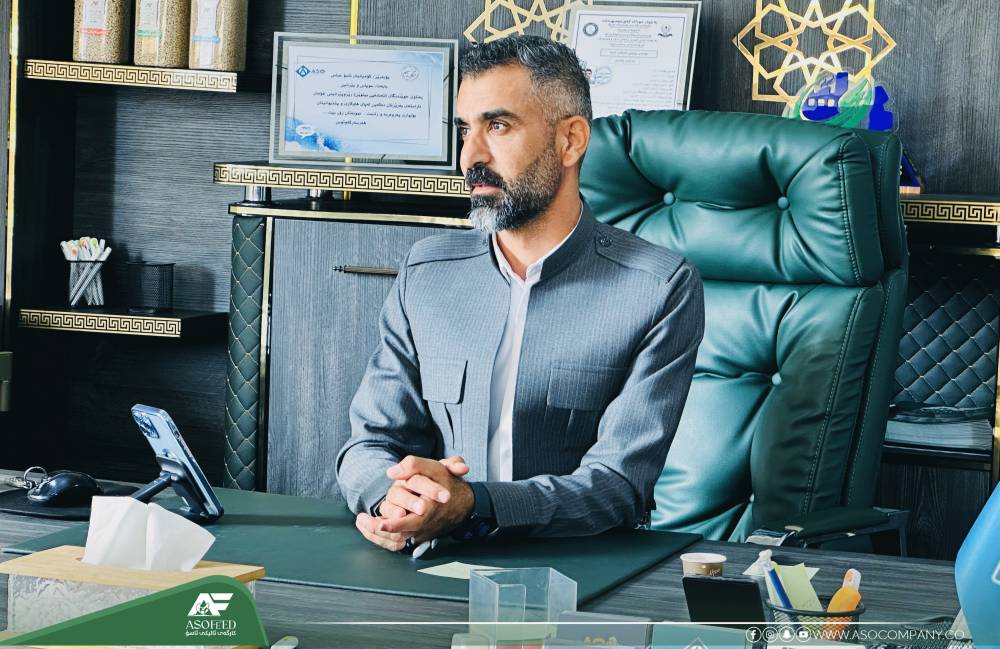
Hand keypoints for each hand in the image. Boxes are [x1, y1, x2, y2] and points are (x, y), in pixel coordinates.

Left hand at [353, 456, 472, 550]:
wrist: (464, 502)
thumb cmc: (447, 482)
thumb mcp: (435, 468)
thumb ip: (414, 466)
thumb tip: (392, 471)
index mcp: (431, 510)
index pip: (412, 521)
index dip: (395, 524)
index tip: (381, 524)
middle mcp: (425, 525)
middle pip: (400, 534)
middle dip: (381, 531)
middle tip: (366, 523)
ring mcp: (420, 532)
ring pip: (397, 539)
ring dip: (377, 534)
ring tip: (362, 521)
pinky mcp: (417, 534)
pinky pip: (397, 541)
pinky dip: (382, 536)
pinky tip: (367, 526)